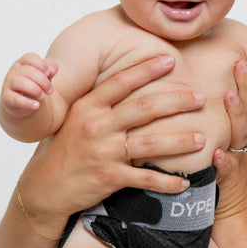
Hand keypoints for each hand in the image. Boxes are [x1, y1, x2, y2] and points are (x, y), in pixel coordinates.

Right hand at [0, 52, 57, 116]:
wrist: (22, 103)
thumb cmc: (35, 84)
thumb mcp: (45, 75)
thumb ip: (51, 69)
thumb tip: (52, 70)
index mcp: (22, 62)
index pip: (30, 57)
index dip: (41, 64)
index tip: (49, 73)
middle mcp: (13, 71)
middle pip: (28, 71)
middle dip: (43, 81)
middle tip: (50, 91)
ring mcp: (8, 84)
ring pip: (20, 82)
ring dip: (35, 90)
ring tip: (43, 96)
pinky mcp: (6, 98)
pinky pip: (15, 99)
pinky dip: (27, 102)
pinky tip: (37, 105)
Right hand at [19, 55, 206, 225]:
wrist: (44, 187)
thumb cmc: (65, 148)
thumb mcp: (77, 116)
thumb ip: (101, 101)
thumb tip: (130, 79)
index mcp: (88, 106)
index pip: (122, 81)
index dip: (147, 69)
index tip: (170, 60)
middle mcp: (97, 126)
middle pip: (145, 108)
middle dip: (177, 101)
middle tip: (200, 97)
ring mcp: (103, 152)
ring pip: (151, 143)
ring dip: (180, 141)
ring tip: (202, 138)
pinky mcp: (108, 178)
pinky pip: (145, 178)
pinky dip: (167, 181)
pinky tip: (184, 182)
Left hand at [213, 60, 246, 220]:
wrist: (235, 221)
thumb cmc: (221, 182)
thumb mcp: (221, 147)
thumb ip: (214, 126)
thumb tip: (197, 99)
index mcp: (238, 135)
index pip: (245, 102)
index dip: (245, 81)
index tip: (242, 57)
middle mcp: (240, 145)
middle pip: (246, 112)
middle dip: (246, 87)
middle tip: (243, 63)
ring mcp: (237, 164)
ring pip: (238, 136)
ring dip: (235, 116)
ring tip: (230, 96)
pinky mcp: (229, 186)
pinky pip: (227, 172)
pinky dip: (224, 162)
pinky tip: (218, 153)